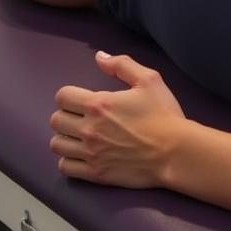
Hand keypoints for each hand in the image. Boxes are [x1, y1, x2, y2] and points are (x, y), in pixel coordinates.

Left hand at [50, 51, 185, 187]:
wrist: (174, 151)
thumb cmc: (163, 114)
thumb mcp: (149, 79)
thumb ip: (122, 64)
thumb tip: (99, 57)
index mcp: (99, 104)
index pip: (63, 96)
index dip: (70, 94)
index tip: (82, 98)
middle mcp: (88, 129)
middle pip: (56, 120)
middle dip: (67, 114)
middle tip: (82, 116)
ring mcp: (89, 153)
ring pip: (56, 144)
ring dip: (66, 137)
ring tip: (81, 135)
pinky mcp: (93, 173)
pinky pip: (64, 166)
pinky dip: (69, 159)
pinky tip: (83, 153)